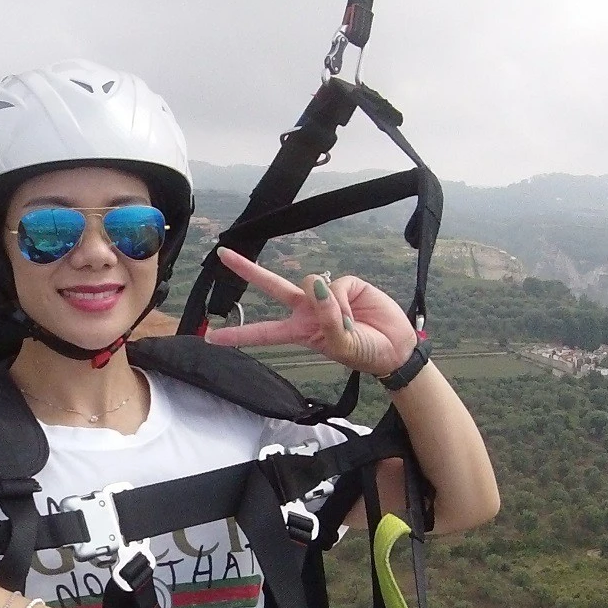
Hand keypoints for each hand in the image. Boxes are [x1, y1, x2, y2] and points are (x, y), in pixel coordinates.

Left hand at [204, 248, 416, 375]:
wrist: (396, 347)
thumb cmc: (366, 352)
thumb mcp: (343, 346)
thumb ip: (328, 320)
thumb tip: (317, 287)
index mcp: (299, 331)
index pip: (262, 333)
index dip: (237, 335)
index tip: (210, 337)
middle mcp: (306, 310)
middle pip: (270, 286)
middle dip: (247, 269)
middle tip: (222, 254)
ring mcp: (324, 295)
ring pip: (310, 282)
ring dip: (330, 305)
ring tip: (348, 323)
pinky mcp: (345, 283)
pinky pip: (335, 283)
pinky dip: (344, 299)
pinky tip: (356, 311)